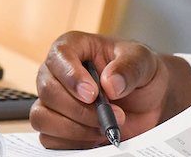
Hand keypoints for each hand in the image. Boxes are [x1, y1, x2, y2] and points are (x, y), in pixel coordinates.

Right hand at [30, 31, 190, 148]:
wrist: (147, 98)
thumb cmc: (138, 71)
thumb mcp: (143, 61)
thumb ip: (129, 68)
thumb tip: (110, 83)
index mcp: (74, 47)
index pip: (59, 57)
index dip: (72, 77)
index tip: (92, 94)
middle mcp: (57, 72)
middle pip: (48, 91)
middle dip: (81, 109)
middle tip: (113, 114)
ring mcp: (53, 100)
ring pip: (43, 117)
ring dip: (76, 129)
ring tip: (105, 127)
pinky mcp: (56, 125)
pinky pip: (50, 139)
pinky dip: (75, 143)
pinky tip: (96, 136)